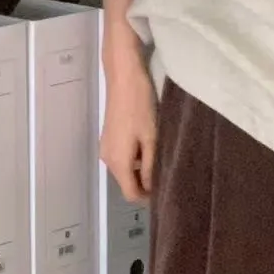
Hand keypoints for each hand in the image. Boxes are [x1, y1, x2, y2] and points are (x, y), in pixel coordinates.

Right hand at [100, 32, 156, 202]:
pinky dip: (135, 157)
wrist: (124, 76)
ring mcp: (106, 147)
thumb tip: (152, 188)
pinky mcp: (108, 137)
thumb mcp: (151, 138)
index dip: (149, 197)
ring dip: (141, 168)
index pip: (131, 194)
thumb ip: (150, 166)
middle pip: (127, 182)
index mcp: (118, 162)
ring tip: (161, 156)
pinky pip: (123, 157)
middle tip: (168, 172)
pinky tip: (149, 144)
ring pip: (125, 169)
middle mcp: (107, 159)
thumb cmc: (140, 106)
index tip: (166, 190)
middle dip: (146, 182)